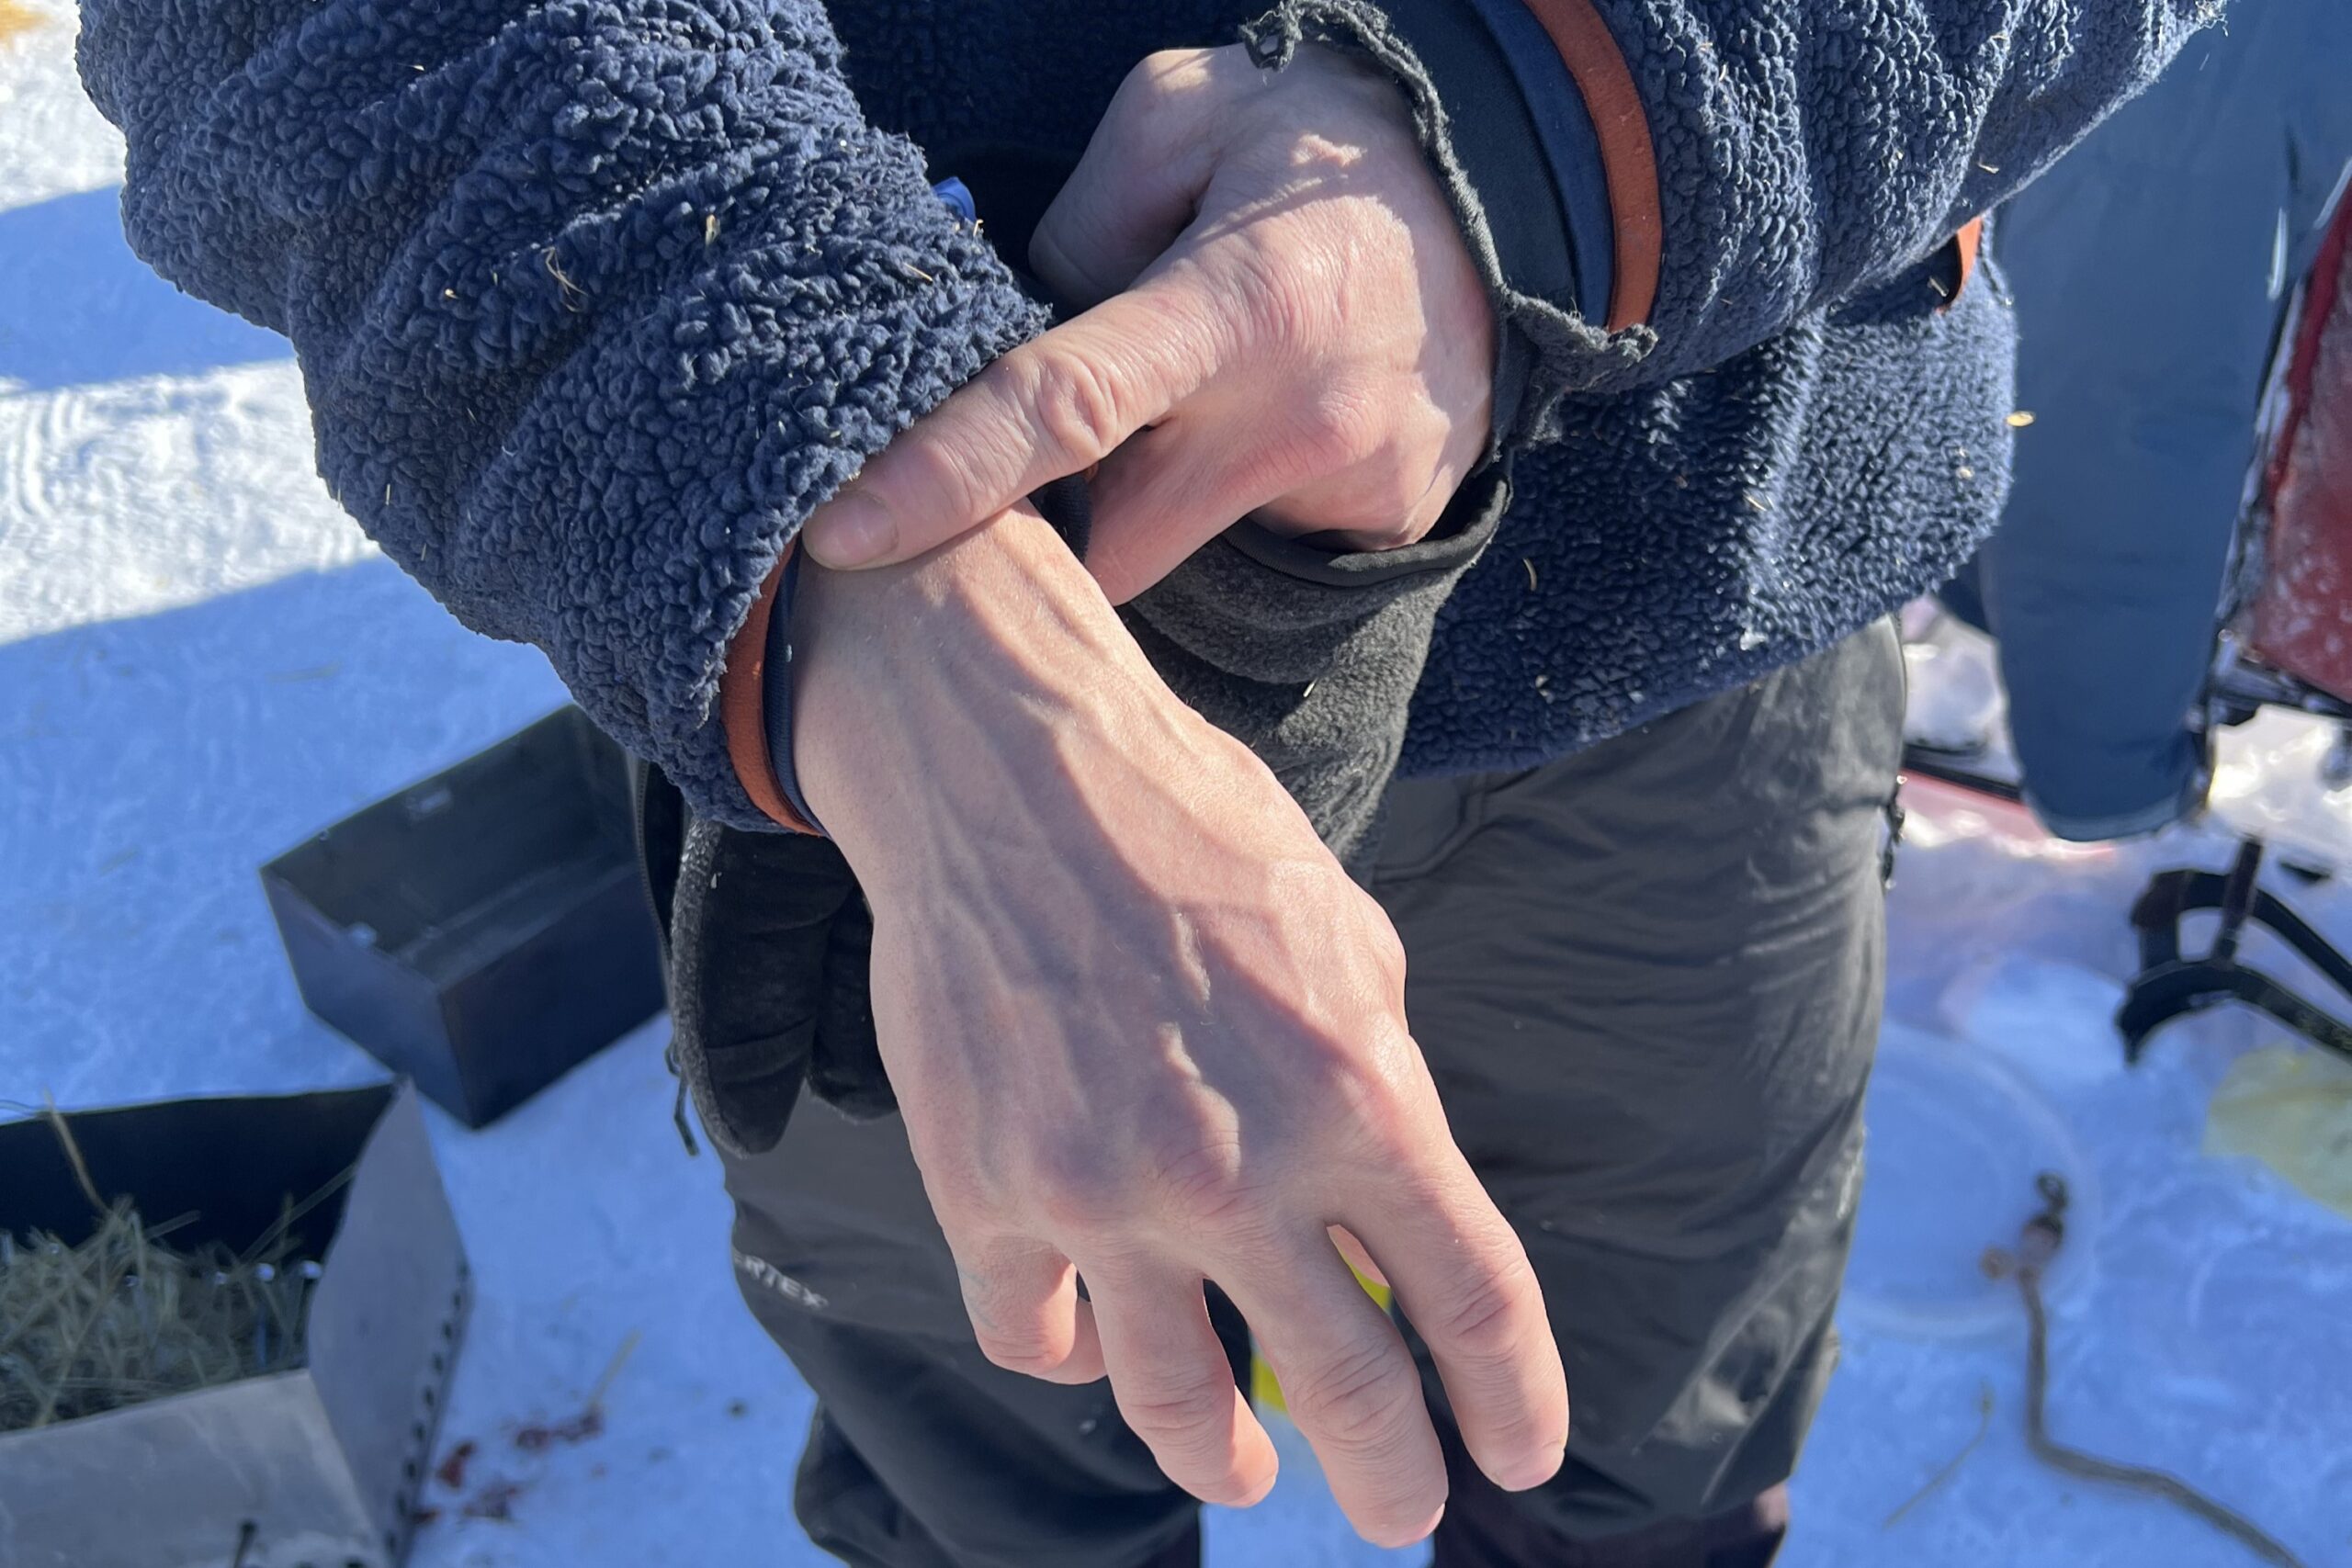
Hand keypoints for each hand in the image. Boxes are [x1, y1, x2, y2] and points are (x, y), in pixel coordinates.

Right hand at [788, 508, 1565, 1546]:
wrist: (1006, 764)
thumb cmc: (1191, 827)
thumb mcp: (1344, 933)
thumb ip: (1379, 1074)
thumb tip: (1389, 1188)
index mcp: (1361, 1094)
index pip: (1475, 1301)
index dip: (1517, 1400)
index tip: (1523, 1457)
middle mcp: (1241, 1167)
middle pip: (1349, 1390)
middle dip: (1392, 1479)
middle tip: (1400, 1512)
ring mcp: (1105, 1192)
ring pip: (1176, 1402)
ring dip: (1224, 1461)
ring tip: (1246, 1471)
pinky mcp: (987, 1190)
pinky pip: (1037, 1332)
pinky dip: (1069, 1356)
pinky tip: (1090, 1348)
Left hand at [801, 44, 1494, 602]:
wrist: (1517, 194)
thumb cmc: (1325, 144)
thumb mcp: (1185, 115)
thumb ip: (1079, 220)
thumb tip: (1015, 326)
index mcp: (1234, 305)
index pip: (1061, 408)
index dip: (946, 477)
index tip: (842, 537)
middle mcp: (1296, 418)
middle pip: (1109, 542)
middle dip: (1061, 526)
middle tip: (1054, 458)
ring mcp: (1354, 487)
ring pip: (1186, 551)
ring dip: (1160, 500)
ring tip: (1206, 401)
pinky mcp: (1394, 525)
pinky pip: (1269, 545)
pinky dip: (1242, 498)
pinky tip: (1275, 420)